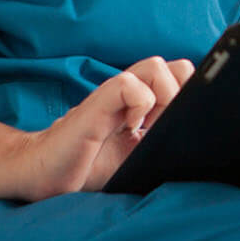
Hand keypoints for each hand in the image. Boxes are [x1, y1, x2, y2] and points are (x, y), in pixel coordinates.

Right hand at [9, 56, 192, 200]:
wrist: (43, 174)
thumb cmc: (88, 168)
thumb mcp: (135, 157)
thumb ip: (159, 142)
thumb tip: (195, 145)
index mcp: (142, 104)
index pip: (181, 78)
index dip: (192, 94)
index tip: (189, 121)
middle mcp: (130, 93)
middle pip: (175, 66)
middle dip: (184, 93)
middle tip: (168, 124)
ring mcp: (114, 95)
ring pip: (156, 66)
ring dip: (165, 94)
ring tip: (152, 125)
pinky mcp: (97, 102)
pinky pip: (129, 85)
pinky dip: (140, 104)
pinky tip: (131, 128)